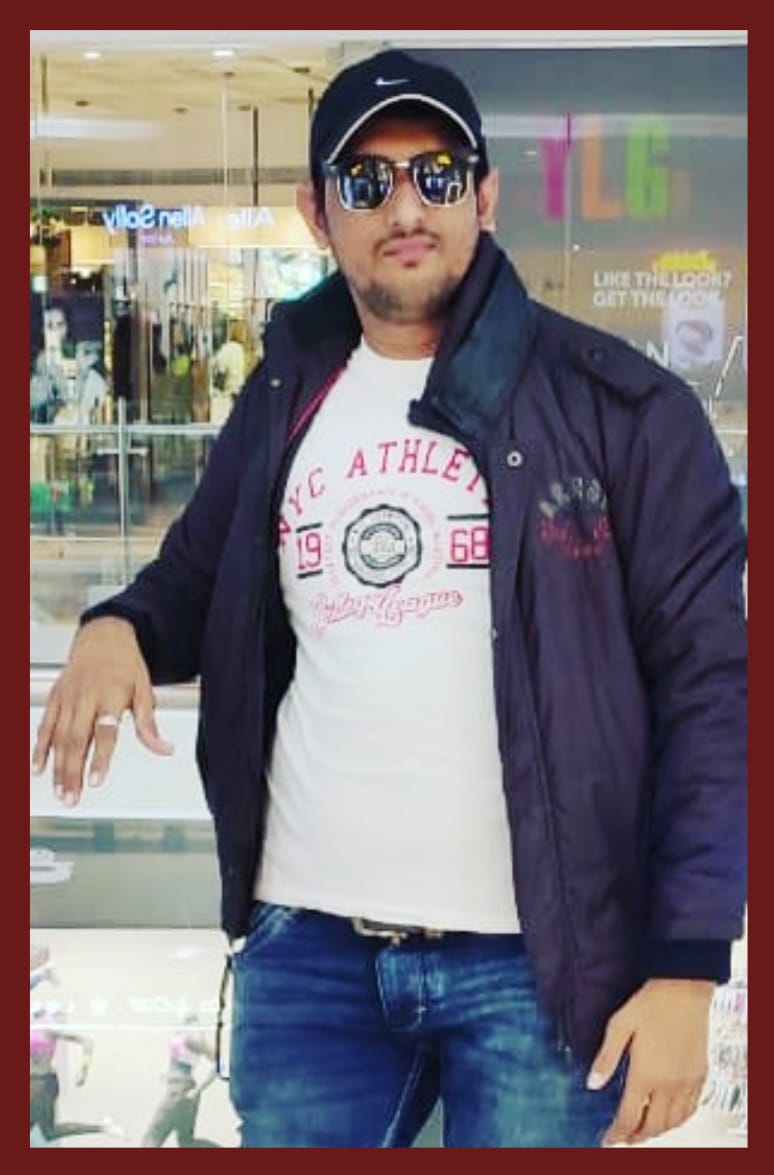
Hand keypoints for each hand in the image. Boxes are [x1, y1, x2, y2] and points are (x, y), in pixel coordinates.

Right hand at [31, 616, 173, 806]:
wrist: (102, 636)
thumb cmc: (124, 663)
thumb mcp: (144, 689)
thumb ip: (149, 724)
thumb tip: (165, 749)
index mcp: (110, 695)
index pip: (104, 732)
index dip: (99, 758)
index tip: (95, 780)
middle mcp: (85, 697)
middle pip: (77, 740)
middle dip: (73, 771)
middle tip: (73, 798)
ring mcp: (67, 698)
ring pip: (59, 737)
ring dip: (58, 767)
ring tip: (61, 792)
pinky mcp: (55, 698)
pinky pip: (45, 726)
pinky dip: (40, 748)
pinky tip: (38, 768)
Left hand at [587, 978, 713, 1145]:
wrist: (685, 988)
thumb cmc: (651, 1003)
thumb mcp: (619, 1025)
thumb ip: (606, 1057)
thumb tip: (591, 1084)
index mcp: (646, 1074)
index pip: (629, 1117)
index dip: (616, 1133)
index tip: (607, 1140)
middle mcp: (669, 1084)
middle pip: (652, 1126)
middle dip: (636, 1138)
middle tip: (623, 1139)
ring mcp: (687, 1082)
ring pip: (673, 1122)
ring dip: (657, 1132)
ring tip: (643, 1132)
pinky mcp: (700, 1075)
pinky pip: (691, 1109)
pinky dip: (679, 1120)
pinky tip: (670, 1116)